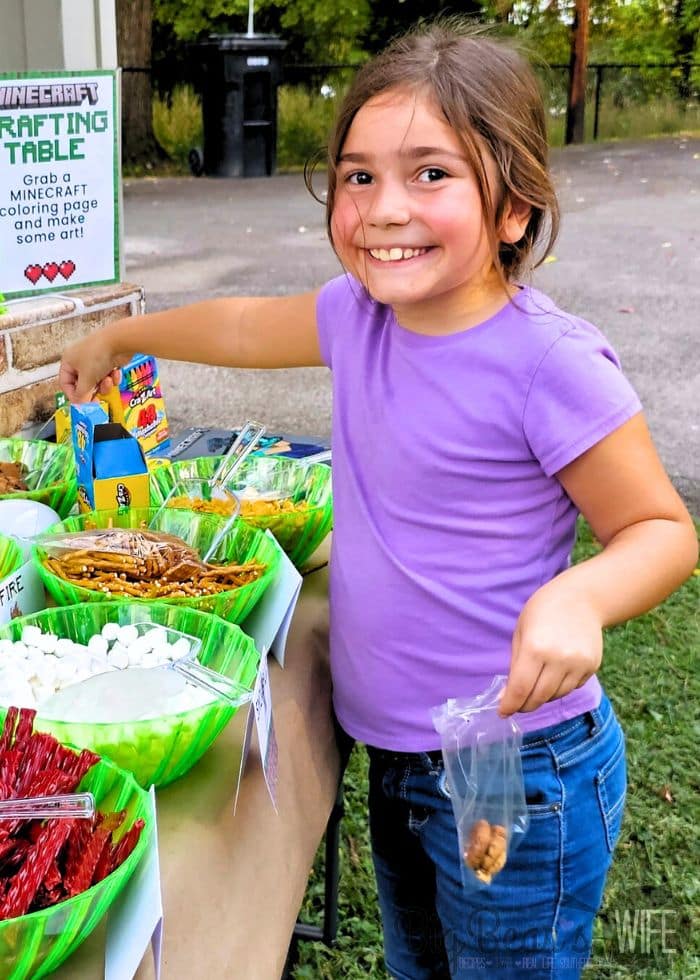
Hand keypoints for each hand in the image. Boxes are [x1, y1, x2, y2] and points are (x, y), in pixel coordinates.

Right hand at [58, 335, 127, 402]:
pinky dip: (112, 377)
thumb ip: (82, 395)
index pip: (65, 383)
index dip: (73, 395)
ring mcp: (95, 358)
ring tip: (107, 380)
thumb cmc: (99, 355)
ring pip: (96, 381)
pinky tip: (115, 372)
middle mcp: (79, 358)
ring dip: (103, 385)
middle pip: (82, 383)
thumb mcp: (87, 380)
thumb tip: (80, 406)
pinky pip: (107, 375)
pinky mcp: (108, 360)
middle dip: (91, 390)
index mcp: (68, 360)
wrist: (120, 341)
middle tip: (97, 399)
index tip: (82, 405)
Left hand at [499, 583, 602, 716]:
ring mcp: (579, 664)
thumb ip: (515, 664)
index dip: (510, 705)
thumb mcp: (521, 632)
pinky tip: (555, 674)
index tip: (502, 712)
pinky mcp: (592, 666)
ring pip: (557, 696)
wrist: (582, 597)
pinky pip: (572, 687)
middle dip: (525, 705)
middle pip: (539, 697)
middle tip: (517, 705)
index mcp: (535, 648)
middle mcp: (559, 659)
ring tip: (536, 686)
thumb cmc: (543, 611)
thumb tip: (506, 697)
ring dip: (543, 697)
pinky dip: (560, 688)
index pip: (520, 688)